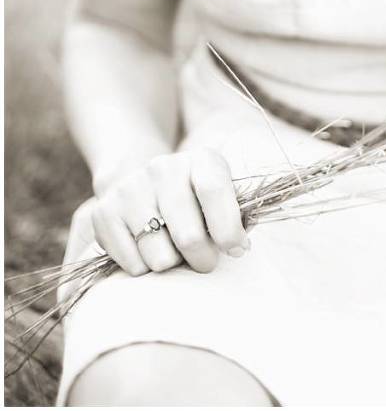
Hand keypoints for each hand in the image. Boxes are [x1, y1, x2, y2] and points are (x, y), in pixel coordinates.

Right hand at [90, 148, 249, 274]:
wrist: (146, 182)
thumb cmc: (197, 199)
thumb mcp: (223, 195)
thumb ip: (236, 217)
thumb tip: (239, 247)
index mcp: (200, 159)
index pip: (213, 190)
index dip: (227, 228)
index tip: (235, 251)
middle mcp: (163, 168)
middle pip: (188, 236)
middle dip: (202, 259)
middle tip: (204, 260)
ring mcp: (131, 188)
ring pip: (160, 257)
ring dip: (171, 264)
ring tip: (173, 249)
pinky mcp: (104, 212)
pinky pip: (133, 265)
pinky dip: (144, 268)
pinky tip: (148, 248)